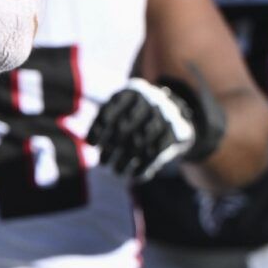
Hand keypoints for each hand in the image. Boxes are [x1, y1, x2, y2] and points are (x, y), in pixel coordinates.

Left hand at [90, 73, 225, 182]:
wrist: (175, 111)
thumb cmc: (137, 112)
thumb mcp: (123, 107)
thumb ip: (107, 119)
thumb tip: (90, 143)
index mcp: (131, 92)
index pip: (109, 111)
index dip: (98, 129)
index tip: (91, 145)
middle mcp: (149, 100)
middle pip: (123, 129)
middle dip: (111, 148)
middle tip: (102, 162)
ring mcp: (164, 115)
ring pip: (140, 142)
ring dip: (126, 160)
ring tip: (115, 172)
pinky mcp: (176, 131)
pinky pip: (157, 151)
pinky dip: (145, 166)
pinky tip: (135, 176)